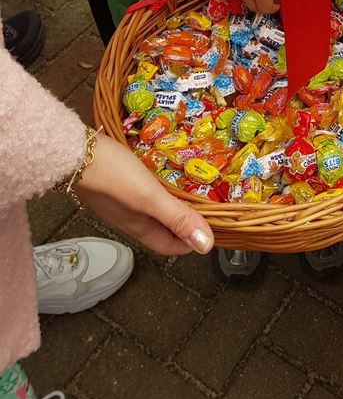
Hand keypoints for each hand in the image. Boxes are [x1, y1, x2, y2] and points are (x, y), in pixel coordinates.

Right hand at [76, 134, 213, 255]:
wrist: (76, 152)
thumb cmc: (113, 175)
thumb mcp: (150, 197)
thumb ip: (178, 218)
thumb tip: (206, 246)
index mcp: (140, 227)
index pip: (168, 246)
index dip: (189, 243)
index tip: (209, 230)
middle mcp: (130, 218)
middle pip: (161, 228)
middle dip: (182, 222)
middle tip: (203, 206)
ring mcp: (121, 202)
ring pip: (151, 210)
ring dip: (169, 203)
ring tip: (187, 188)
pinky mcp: (115, 185)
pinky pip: (140, 193)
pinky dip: (155, 188)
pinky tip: (160, 175)